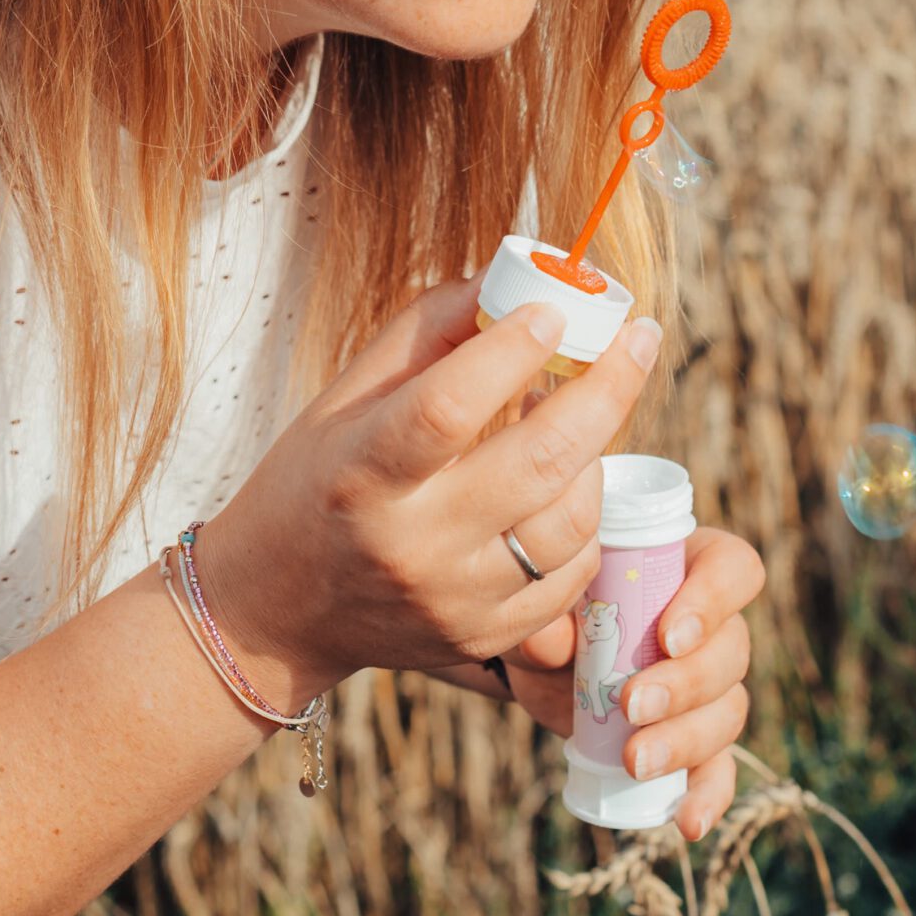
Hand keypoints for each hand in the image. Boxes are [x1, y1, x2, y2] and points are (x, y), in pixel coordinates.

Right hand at [199, 274, 662, 713]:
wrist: (278, 608)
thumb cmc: (315, 481)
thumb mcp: (342, 399)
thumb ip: (424, 333)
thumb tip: (509, 279)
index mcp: (361, 475)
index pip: (446, 408)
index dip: (510, 351)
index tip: (553, 307)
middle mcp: (412, 546)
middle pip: (537, 463)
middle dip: (606, 389)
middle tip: (637, 339)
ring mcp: (455, 600)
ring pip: (571, 520)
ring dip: (597, 453)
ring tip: (580, 412)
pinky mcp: (486, 636)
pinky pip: (574, 574)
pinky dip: (587, 517)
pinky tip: (571, 480)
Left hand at [499, 524, 764, 842]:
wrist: (545, 657)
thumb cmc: (557, 607)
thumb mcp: (546, 601)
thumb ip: (548, 614)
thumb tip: (551, 643)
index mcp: (688, 566)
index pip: (733, 570)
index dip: (713, 602)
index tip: (668, 636)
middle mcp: (713, 626)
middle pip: (733, 650)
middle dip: (686, 685)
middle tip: (633, 705)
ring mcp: (710, 687)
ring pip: (728, 711)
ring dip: (686, 740)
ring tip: (634, 760)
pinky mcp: (695, 740)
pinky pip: (720, 768)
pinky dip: (708, 795)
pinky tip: (688, 823)